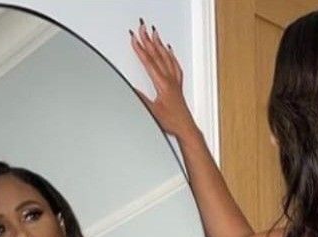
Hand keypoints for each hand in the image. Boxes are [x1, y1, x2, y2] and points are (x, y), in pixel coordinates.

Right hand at [129, 19, 196, 138]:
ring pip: (167, 58)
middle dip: (149, 40)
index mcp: (163, 85)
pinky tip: (169, 50)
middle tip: (142, 28)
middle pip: (158, 55)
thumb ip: (142, 99)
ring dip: (159, 44)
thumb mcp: (152, 112)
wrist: (185, 128)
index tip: (134, 39)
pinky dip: (171, 55)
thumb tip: (132, 89)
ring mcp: (175, 81)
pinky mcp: (178, 85)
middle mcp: (170, 80)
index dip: (141, 50)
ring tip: (154, 33)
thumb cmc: (172, 122)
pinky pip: (175, 65)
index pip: (149, 63)